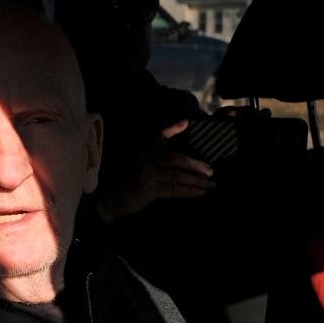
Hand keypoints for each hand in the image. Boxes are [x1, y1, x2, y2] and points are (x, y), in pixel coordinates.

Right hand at [96, 119, 213, 221]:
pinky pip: (173, 190)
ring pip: (176, 176)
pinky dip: (188, 191)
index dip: (172, 129)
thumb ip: (159, 158)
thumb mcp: (141, 165)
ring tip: (210, 183)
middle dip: (194, 164)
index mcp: (146, 153)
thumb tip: (182, 154)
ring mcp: (147, 176)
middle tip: (210, 170)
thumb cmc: (130, 182)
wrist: (113, 199)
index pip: (159, 136)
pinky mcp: (148, 190)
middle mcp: (146, 161)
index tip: (185, 122)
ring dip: (195, 180)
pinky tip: (199, 192)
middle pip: (174, 158)